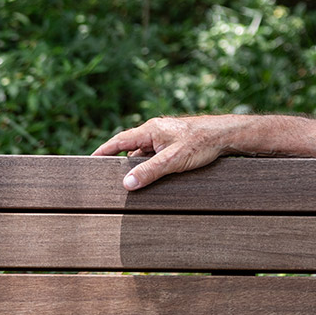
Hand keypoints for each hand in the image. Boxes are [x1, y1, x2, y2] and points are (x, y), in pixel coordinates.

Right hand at [92, 114, 236, 190]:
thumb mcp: (173, 160)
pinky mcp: (175, 144)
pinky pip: (156, 156)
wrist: (225, 135)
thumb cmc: (201, 143)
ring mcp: (165, 138)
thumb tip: (126, 184)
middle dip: (121, 164)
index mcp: (150, 130)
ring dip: (139, 167)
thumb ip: (149, 172)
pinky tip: (153, 179)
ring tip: (133, 184)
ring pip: (145, 154)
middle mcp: (155, 131)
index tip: (90, 160)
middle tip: (109, 179)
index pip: (119, 141)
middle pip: (131, 149)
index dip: (104, 151)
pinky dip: (152, 166)